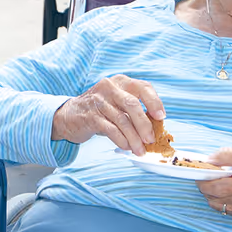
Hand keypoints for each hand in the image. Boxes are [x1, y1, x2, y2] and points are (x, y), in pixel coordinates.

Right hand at [51, 74, 165, 153]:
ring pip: (122, 120)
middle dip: (144, 124)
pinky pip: (110, 129)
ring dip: (134, 138)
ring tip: (140, 150)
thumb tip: (155, 128)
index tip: (161, 117)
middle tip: (151, 140)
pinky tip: (126, 147)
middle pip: (132, 104)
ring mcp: (98, 100)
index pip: (143, 87)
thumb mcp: (117, 103)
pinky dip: (121, 140)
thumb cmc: (100, 110)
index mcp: (121, 82)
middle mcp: (110, 87)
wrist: (69, 115)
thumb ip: (134, 110)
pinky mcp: (90, 116)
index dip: (155, 102)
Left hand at [195, 147, 231, 221]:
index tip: (199, 169)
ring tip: (218, 179)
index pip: (217, 187)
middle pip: (213, 197)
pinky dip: (220, 198)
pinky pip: (225, 208)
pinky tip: (228, 188)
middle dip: (204, 184)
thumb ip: (231, 155)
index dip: (203, 179)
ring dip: (211, 192)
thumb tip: (209, 158)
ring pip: (216, 204)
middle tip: (207, 171)